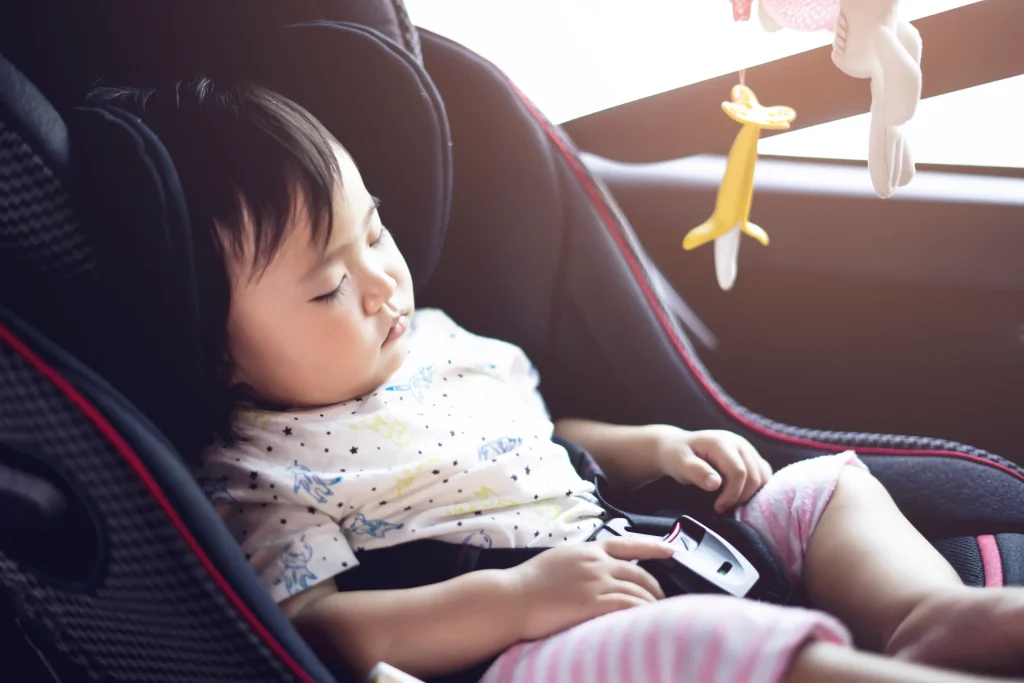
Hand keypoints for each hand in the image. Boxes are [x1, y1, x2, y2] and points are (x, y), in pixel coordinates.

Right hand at [509, 536, 673, 640]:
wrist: (512, 597)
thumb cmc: (529, 582)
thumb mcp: (559, 559)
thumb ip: (582, 561)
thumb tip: (596, 568)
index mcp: (588, 549)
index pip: (628, 543)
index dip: (654, 546)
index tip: (671, 550)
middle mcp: (597, 563)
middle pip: (640, 573)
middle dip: (656, 589)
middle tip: (661, 602)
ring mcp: (597, 583)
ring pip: (639, 593)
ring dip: (652, 607)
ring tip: (657, 619)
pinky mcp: (595, 604)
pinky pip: (629, 608)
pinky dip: (642, 615)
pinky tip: (647, 623)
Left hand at [651, 426, 771, 512]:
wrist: (678, 447)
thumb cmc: (677, 456)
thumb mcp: (680, 464)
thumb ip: (696, 472)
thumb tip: (715, 484)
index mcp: (722, 442)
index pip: (738, 472)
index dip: (731, 494)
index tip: (718, 508)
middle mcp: (739, 443)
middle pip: (754, 477)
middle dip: (741, 497)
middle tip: (723, 507)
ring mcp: (748, 449)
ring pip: (763, 477)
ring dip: (750, 494)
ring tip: (730, 501)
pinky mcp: (752, 456)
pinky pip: (764, 475)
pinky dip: (756, 489)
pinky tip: (739, 495)